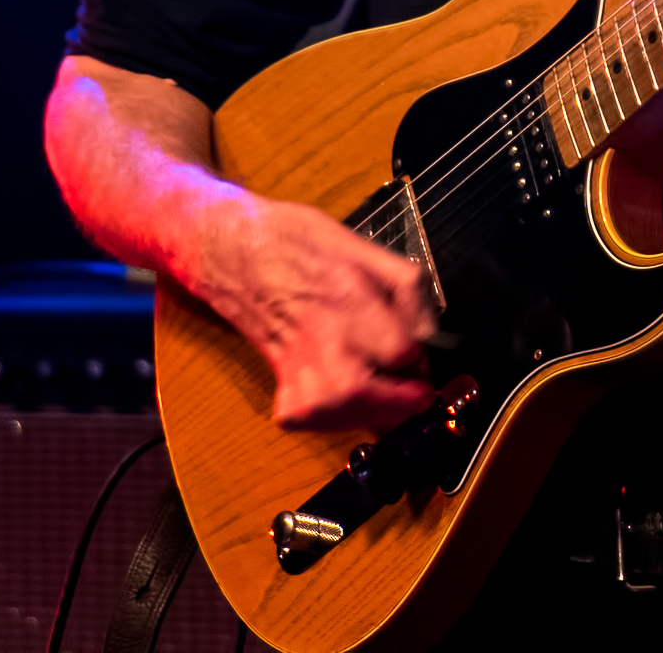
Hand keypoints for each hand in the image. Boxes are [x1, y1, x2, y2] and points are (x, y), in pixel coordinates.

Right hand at [196, 189, 437, 431]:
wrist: (233, 250)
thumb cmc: (296, 241)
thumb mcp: (360, 244)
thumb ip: (404, 284)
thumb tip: (429, 329)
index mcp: (347, 298)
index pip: (402, 352)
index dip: (421, 356)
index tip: (421, 353)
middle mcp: (321, 340)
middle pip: (375, 399)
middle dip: (402, 397)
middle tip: (412, 386)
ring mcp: (295, 370)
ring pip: (347, 416)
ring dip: (374, 410)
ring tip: (380, 388)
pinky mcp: (278, 388)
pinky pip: (317, 421)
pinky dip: (337, 415)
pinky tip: (343, 390)